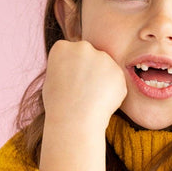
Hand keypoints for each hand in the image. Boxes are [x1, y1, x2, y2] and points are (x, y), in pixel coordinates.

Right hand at [40, 40, 126, 170]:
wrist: (73, 122)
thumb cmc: (58, 108)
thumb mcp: (53, 82)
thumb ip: (64, 69)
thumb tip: (70, 65)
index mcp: (61, 48)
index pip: (72, 52)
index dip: (74, 73)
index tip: (71, 88)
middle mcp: (82, 47)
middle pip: (91, 57)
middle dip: (90, 75)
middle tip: (83, 97)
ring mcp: (101, 57)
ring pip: (106, 69)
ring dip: (103, 84)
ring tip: (92, 101)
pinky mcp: (117, 70)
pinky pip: (118, 81)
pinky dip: (114, 92)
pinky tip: (104, 103)